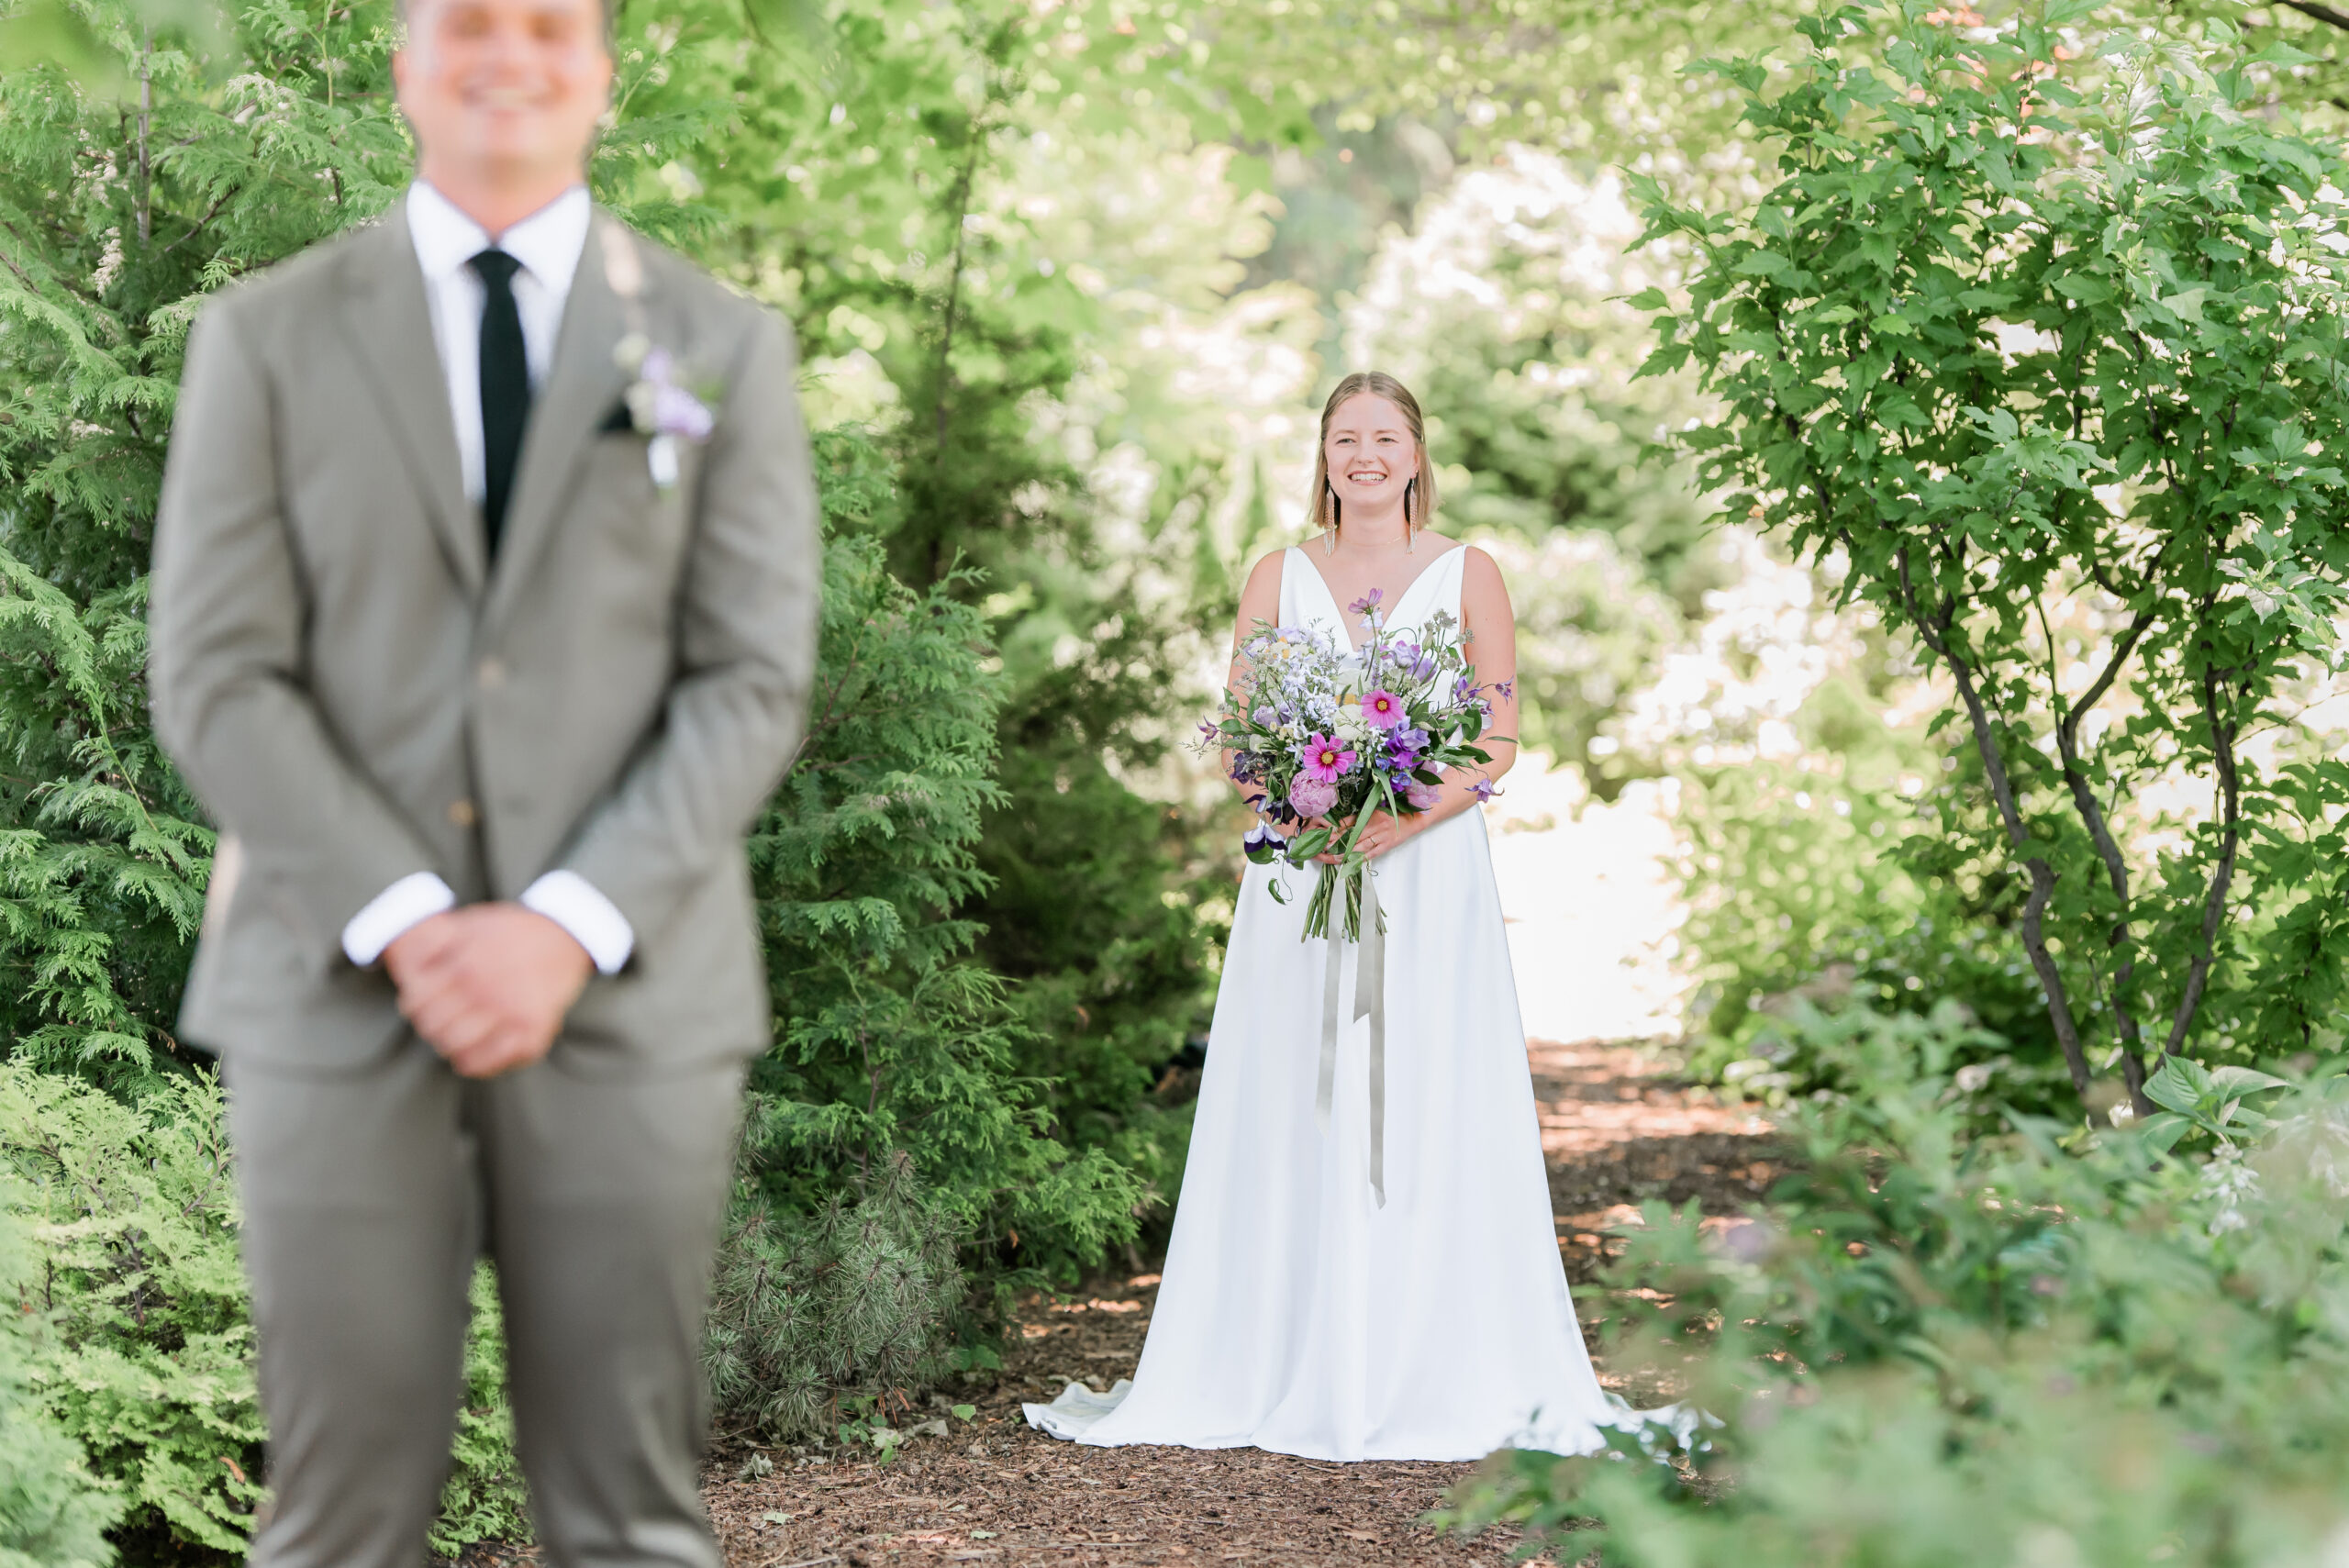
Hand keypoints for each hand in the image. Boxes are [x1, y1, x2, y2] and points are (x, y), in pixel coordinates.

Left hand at [384, 903, 594, 1078]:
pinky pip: (487, 1062)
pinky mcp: (533, 1032)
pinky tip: (475, 1049)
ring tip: (455, 1034)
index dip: (413, 1006)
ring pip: (456, 1049)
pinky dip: (474, 1061)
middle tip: (439, 1020)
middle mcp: (488, 991)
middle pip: (433, 1029)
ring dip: (449, 1045)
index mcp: (466, 964)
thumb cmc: (509, 931)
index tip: (422, 1002)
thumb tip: (393, 954)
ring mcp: (512, 1014)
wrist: (566, 936)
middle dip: (430, 1026)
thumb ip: (432, 940)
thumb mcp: (468, 923)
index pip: (416, 1003)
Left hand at [1314, 810, 1418, 862]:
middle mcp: (1374, 824)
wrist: (1412, 820)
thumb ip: (1360, 819)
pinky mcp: (1387, 845)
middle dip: (1336, 842)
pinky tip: (1350, 862)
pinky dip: (1360, 858)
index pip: (1348, 822)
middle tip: (1323, 848)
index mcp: (1369, 814)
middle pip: (1351, 835)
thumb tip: (1340, 826)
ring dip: (1345, 852)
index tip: (1324, 835)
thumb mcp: (1374, 813)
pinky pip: (1371, 853)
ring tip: (1333, 857)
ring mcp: (1381, 835)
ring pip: (1359, 845)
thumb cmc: (1391, 816)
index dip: (1335, 829)